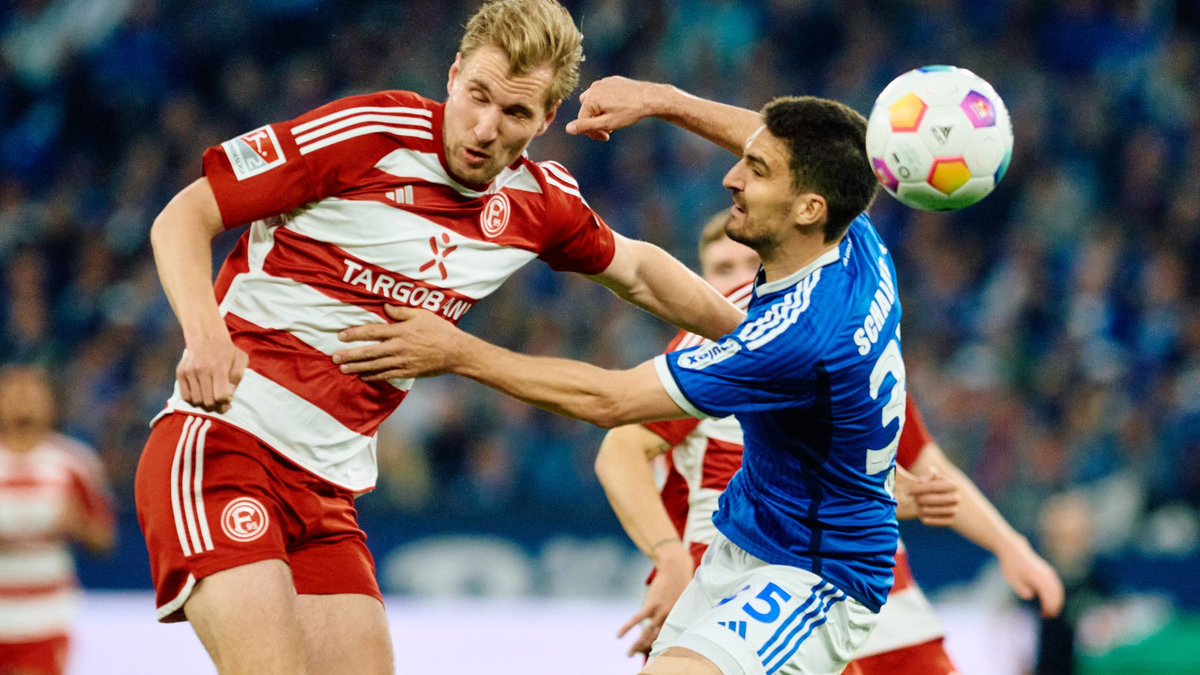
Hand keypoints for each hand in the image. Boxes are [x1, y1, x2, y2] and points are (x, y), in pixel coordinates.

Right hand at [176, 334, 247, 413]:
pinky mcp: (180, 373)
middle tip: (220, 403)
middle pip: (208, 402)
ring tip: (211, 398)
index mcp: (219, 367)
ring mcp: (189, 372)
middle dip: (216, 406)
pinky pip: (185, 397)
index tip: (227, 401)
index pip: (220, 396)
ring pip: (196, 401)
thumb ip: (237, 378)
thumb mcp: (240, 359)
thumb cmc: (226, 351)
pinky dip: (194, 400)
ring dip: (204, 404)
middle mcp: (202, 369)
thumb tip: (229, 396)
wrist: (206, 337)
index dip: (225, 403)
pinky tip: (201, 394)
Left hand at [334, 305, 465, 380]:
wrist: (455, 352)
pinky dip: (373, 376)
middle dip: (350, 355)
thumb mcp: (422, 315)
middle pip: (369, 352)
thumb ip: (402, 312)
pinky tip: (363, 377)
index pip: (372, 331)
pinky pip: (386, 375)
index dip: (355, 333)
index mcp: (400, 331)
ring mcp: (402, 362)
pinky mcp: (407, 372)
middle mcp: (398, 347)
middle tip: (334, 357)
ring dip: (357, 367)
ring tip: (342, 369)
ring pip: (375, 366)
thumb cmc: (439, 330)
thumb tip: (385, 307)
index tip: (340, 336)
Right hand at [566, 77, 667, 140]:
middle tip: (610, 128)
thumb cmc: (629, 112)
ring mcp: (603, 82)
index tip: (605, 137)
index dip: (592, 132)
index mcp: (591, 98)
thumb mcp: (606, 123)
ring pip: (594, 100)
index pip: (582, 120)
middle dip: (595, 120)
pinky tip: (619, 107)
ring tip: (614, 118)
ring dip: (600, 111)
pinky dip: (607, 102)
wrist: (649, 97)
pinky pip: (603, 93)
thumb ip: (586, 126)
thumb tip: (568, 129)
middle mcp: (594, 88)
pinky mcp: (612, 80)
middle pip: (586, 109)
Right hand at [618, 543, 692, 656]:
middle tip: (638, 657)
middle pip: (657, 639)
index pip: (669, 639)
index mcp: (679, 619)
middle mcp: (671, 618)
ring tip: (629, 654)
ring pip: (648, 633)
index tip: (654, 656)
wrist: (675, 568)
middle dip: (647, 650)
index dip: (660, 648)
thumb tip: (677, 621)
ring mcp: (661, 612)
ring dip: (637, 645)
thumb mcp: (684, 600)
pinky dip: (627, 627)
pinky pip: (638, 619)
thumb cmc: (680, 582)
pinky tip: (619, 635)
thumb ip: (680, 613)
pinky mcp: (652, 604)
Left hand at [895, 467, 958, 525]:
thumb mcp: (932, 474)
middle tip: (915, 498)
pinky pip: (928, 521)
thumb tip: (921, 482)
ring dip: (918, 507)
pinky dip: (922, 516)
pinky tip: (922, 512)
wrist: (942, 499)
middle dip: (917, 498)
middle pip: (927, 499)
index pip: (932, 487)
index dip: (918, 489)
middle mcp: (956, 498)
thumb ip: (927, 473)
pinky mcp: (950, 522)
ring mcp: (954, 511)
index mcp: (953, 485)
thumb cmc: (934, 484)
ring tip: (918, 504)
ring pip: (926, 511)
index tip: (908, 491)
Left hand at [998, 538, 1064, 617]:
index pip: (1048, 594)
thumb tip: (1031, 595)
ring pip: (1058, 589)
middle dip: (1054, 606)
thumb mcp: (1013, 579)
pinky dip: (1055, 595)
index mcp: (1038, 576)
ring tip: (1050, 612)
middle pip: (1056, 593)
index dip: (1049, 606)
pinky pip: (1056, 585)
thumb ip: (1022, 589)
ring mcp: (1048, 572)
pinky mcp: (1048, 572)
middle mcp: (1046, 574)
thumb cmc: (1011, 566)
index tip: (1045, 615)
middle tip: (1048, 616)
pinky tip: (1050, 603)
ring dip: (1056, 601)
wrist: (1013, 550)